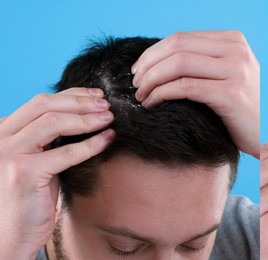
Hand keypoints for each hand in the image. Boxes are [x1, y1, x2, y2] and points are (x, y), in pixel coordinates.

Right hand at [0, 88, 114, 258]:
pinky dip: (91, 143)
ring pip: (53, 122)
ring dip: (87, 118)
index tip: (98, 96)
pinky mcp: (24, 173)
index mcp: (5, 130)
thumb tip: (84, 112)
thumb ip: (49, 137)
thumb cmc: (30, 196)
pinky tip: (107, 139)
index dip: (73, 95)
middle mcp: (2, 138)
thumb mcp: (37, 158)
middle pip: (45, 105)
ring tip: (109, 119)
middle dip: (81, 102)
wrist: (12, 233)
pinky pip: (65, 152)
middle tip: (107, 106)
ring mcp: (9, 154)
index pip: (41, 101)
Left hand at [131, 30, 259, 157]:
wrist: (266, 135)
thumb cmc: (240, 110)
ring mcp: (237, 71)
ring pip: (178, 65)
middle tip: (135, 83)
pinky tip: (153, 104)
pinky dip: (161, 94)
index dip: (154, 52)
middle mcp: (237, 51)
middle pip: (177, 47)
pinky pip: (184, 87)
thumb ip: (203, 62)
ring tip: (141, 96)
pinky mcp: (231, 94)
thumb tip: (159, 58)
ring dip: (151, 80)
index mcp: (234, 41)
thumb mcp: (227, 76)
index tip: (139, 70)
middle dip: (148, 64)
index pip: (182, 38)